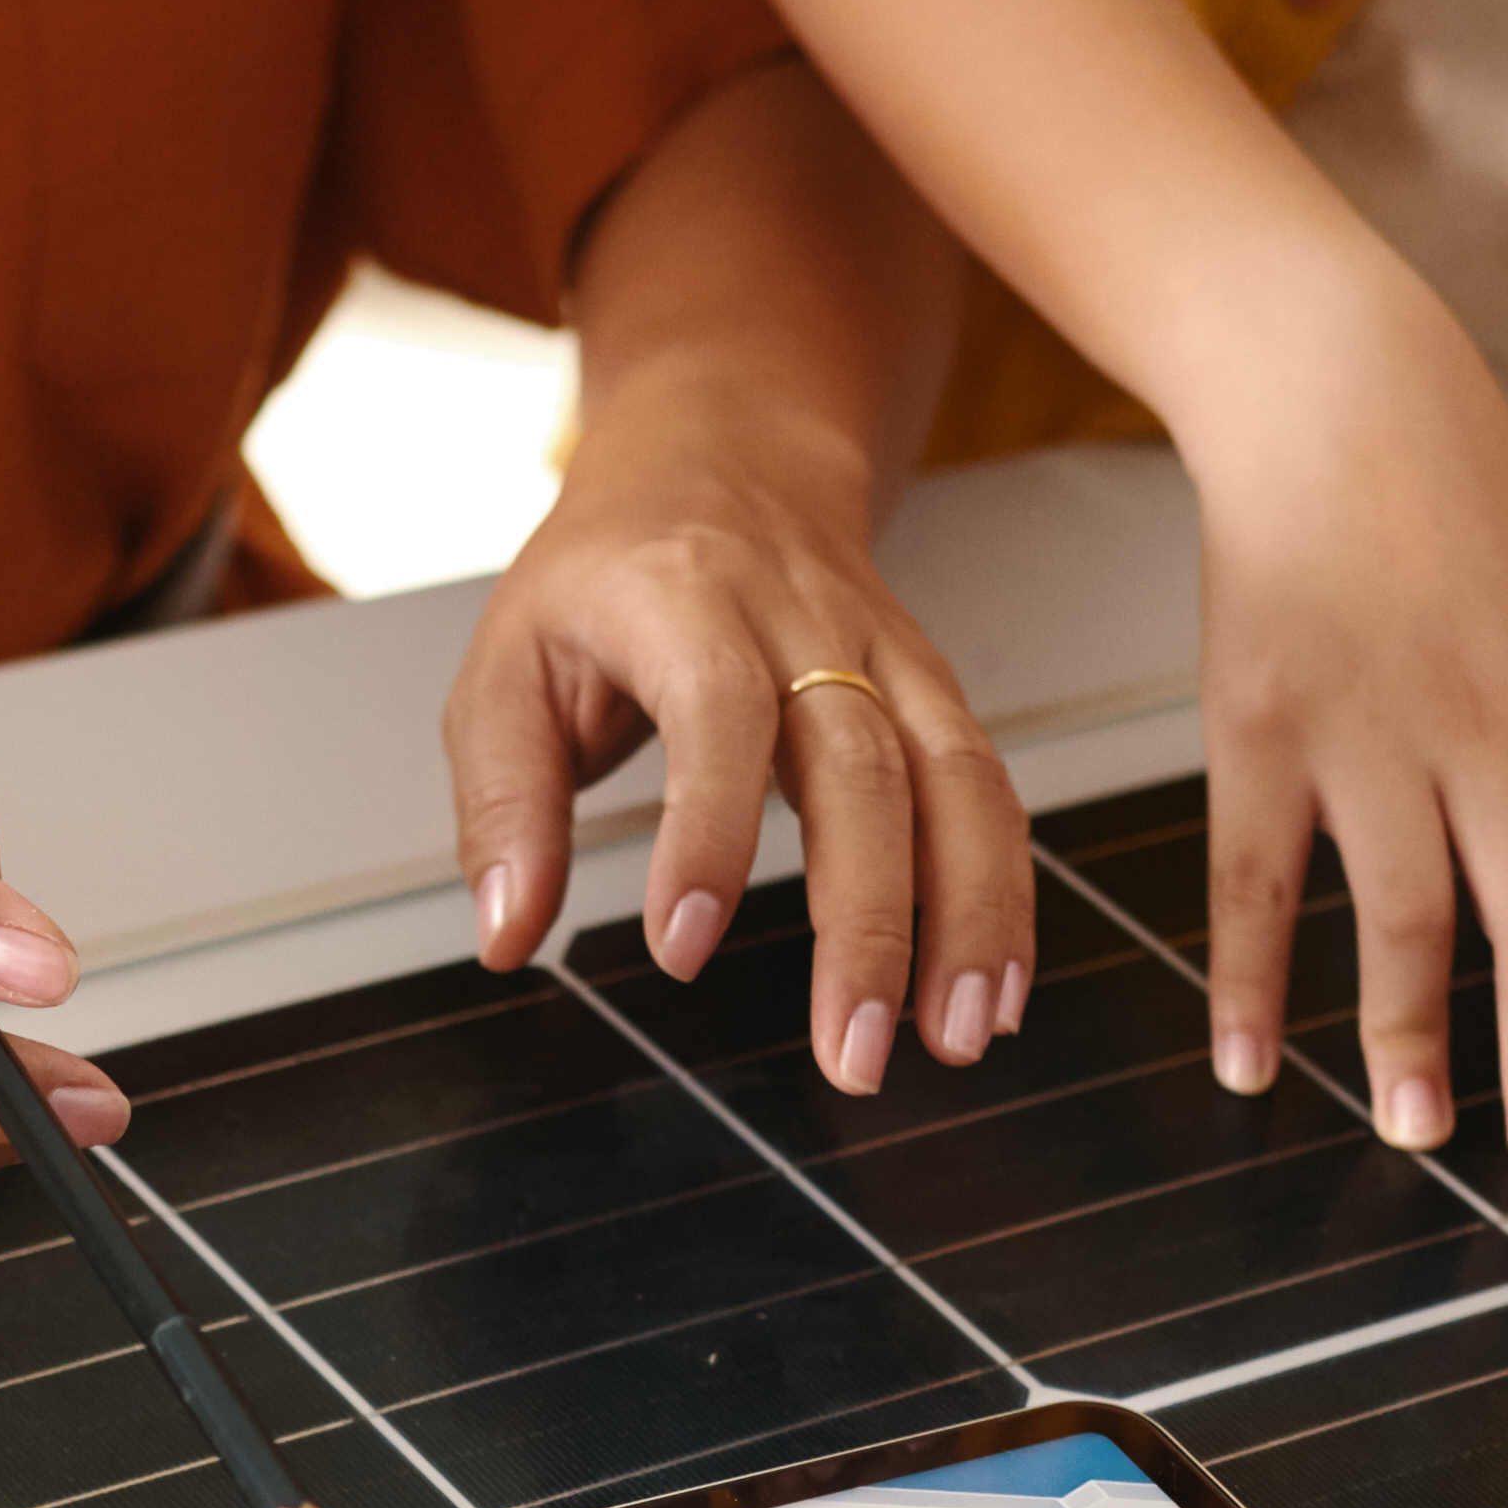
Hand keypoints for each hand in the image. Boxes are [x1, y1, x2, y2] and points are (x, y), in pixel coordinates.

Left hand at [445, 417, 1032, 1095]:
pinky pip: (987, 791)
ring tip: (954, 1042)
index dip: (708, 831)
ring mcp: (885, 652)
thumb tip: (508, 934)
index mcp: (682, 597)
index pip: (716, 711)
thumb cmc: (605, 575)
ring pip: (954, 779)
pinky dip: (1003, 895)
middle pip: (863, 765)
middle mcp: (803, 619)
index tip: (683, 946)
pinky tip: (995, 991)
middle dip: (869, 923)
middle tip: (851, 1054)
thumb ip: (505, 801)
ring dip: (966, 920)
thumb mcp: (507, 662)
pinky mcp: (933, 689)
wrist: (724, 453)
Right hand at [1191, 290, 1507, 1166]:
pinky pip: (1259, 881)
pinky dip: (1254, 984)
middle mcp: (1481, 736)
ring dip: (1419, 1045)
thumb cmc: (1443, 498)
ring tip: (1422, 1138)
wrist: (1331, 388)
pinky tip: (1251, 1067)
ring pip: (1412, 920)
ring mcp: (1366, 733)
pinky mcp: (1257, 725)